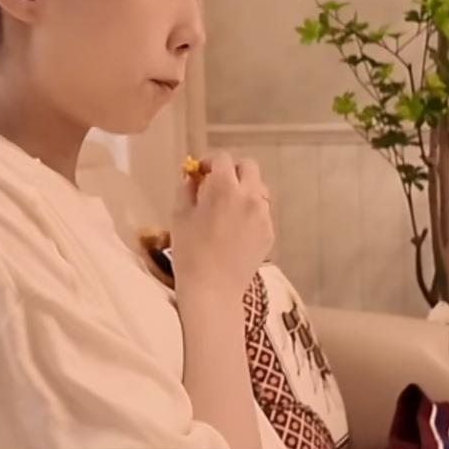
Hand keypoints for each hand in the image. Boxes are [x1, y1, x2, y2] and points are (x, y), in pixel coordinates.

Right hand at [168, 151, 273, 296]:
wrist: (213, 289)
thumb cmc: (189, 252)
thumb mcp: (179, 215)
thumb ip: (186, 189)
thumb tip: (190, 176)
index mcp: (223, 187)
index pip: (222, 158)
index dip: (209, 161)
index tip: (199, 172)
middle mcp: (249, 196)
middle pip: (248, 167)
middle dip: (232, 170)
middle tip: (216, 183)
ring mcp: (263, 214)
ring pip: (258, 189)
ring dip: (244, 190)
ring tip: (228, 207)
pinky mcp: (269, 232)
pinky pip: (262, 211)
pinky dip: (250, 211)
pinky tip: (235, 228)